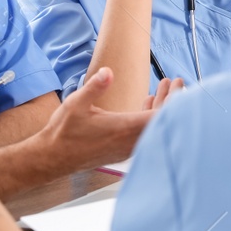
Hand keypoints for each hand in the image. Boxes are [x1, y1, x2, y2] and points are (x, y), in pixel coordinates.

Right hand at [40, 69, 184, 171]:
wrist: (52, 159)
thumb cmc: (63, 134)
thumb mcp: (77, 104)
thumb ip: (95, 87)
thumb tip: (108, 72)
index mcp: (123, 129)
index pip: (159, 117)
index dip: (173, 101)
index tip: (178, 85)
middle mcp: (129, 141)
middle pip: (161, 121)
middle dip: (171, 100)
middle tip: (177, 82)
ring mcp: (127, 147)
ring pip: (152, 127)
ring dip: (159, 107)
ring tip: (162, 88)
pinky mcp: (122, 150)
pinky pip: (144, 133)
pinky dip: (149, 117)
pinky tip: (147, 103)